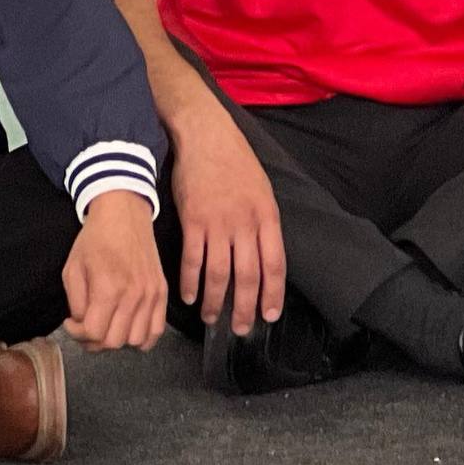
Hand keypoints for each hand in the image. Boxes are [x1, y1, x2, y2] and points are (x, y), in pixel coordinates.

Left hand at [62, 188, 170, 350]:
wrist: (125, 214)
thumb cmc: (95, 239)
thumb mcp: (72, 269)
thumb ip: (76, 303)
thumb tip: (83, 325)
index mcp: (108, 288)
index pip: (93, 333)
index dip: (77, 334)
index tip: (72, 322)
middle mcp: (133, 295)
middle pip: (114, 342)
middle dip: (94, 340)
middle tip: (87, 327)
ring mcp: (151, 294)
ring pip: (136, 340)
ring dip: (118, 339)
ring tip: (108, 325)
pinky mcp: (162, 292)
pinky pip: (157, 330)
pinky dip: (143, 338)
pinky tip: (129, 328)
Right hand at [165, 94, 286, 334]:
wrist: (206, 136)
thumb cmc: (236, 161)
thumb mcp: (262, 190)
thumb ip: (264, 223)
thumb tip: (266, 254)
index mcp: (267, 216)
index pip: (275, 265)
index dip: (272, 294)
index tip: (269, 315)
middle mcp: (245, 224)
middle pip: (247, 276)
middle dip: (244, 307)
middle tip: (241, 328)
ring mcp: (218, 223)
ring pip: (218, 274)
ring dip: (215, 301)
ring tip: (212, 318)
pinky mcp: (192, 221)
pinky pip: (192, 261)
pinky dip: (189, 283)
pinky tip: (188, 296)